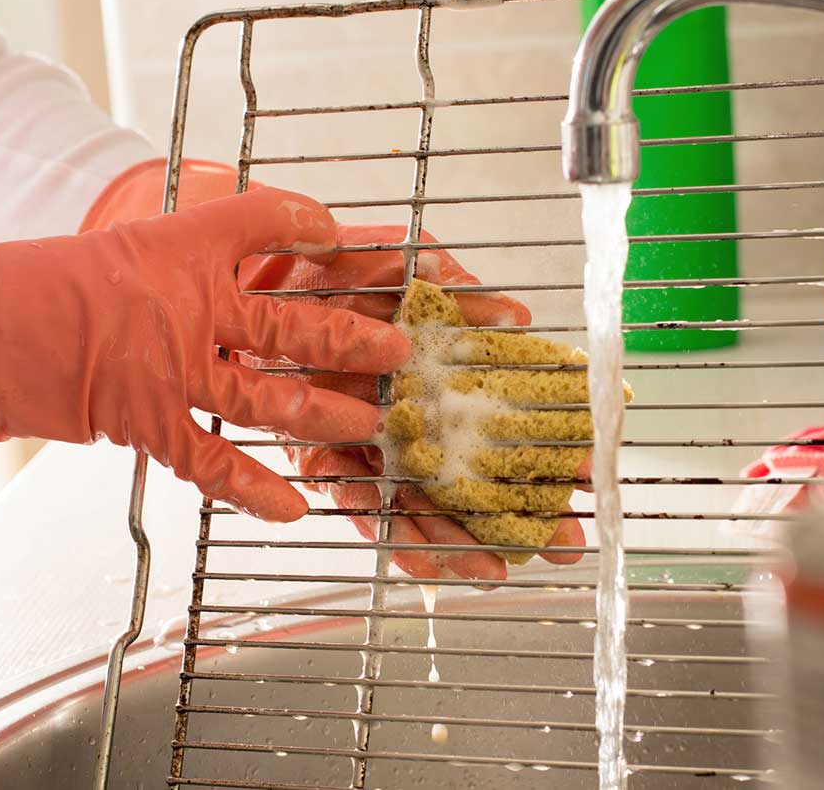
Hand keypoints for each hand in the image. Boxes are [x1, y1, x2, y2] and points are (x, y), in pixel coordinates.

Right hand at [0, 189, 408, 519]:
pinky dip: (257, 489)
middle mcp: (188, 303)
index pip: (262, 220)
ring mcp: (172, 365)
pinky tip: (297, 508)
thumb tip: (242, 271)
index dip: (310, 224)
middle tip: (401, 352)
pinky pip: (216, 462)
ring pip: (271, 396)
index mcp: (181, 245)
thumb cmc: (40, 284)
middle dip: (354, 340)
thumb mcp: (124, 249)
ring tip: (371, 425)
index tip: (346, 234)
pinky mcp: (147, 419)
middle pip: (293, 323)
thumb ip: (188, 257)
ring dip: (327, 414)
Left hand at [237, 224, 587, 580]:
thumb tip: (513, 312)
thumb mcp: (389, 260)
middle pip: (465, 467)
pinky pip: (362, 503)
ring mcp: (366, 439)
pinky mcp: (318, 456)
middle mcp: (402, 410)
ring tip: (504, 564)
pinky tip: (433, 561)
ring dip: (464, 537)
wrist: (239, 274)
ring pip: (421, 500)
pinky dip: (398, 534)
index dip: (538, 441)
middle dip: (516, 506)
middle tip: (565, 537)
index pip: (491, 414)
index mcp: (426, 369)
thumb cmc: (313, 266)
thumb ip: (447, 286)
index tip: (584, 468)